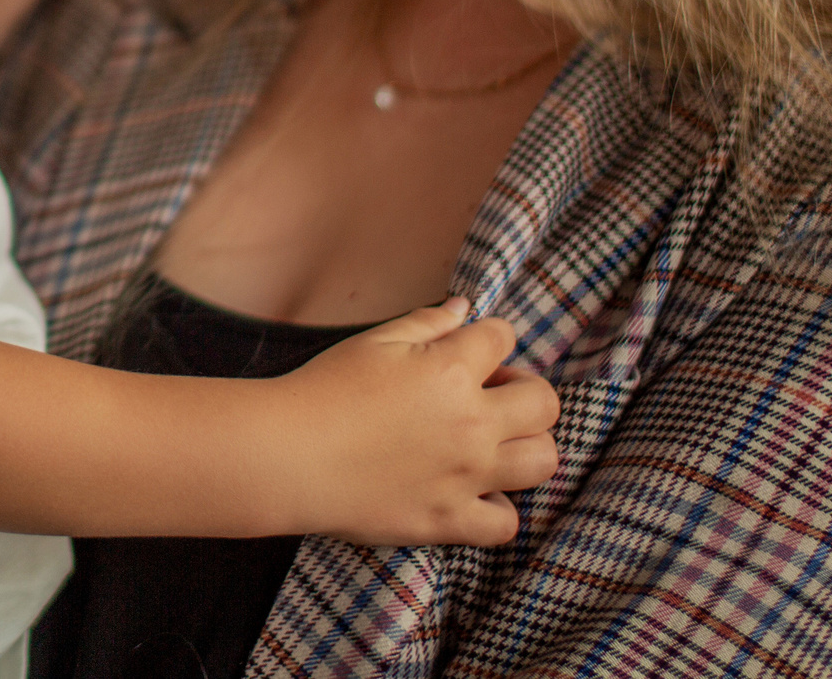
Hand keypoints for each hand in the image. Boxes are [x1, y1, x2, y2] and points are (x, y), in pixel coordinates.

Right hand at [270, 299, 560, 547]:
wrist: (287, 456)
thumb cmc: (323, 390)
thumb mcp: (374, 342)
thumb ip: (427, 323)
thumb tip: (465, 309)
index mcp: (451, 370)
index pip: (502, 338)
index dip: (488, 338)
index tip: (468, 350)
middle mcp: (472, 423)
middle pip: (544, 402)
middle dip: (524, 390)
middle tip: (488, 395)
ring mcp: (466, 476)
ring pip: (542, 460)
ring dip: (527, 445)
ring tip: (492, 443)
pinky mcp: (449, 520)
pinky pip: (506, 522)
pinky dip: (498, 507)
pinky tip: (471, 491)